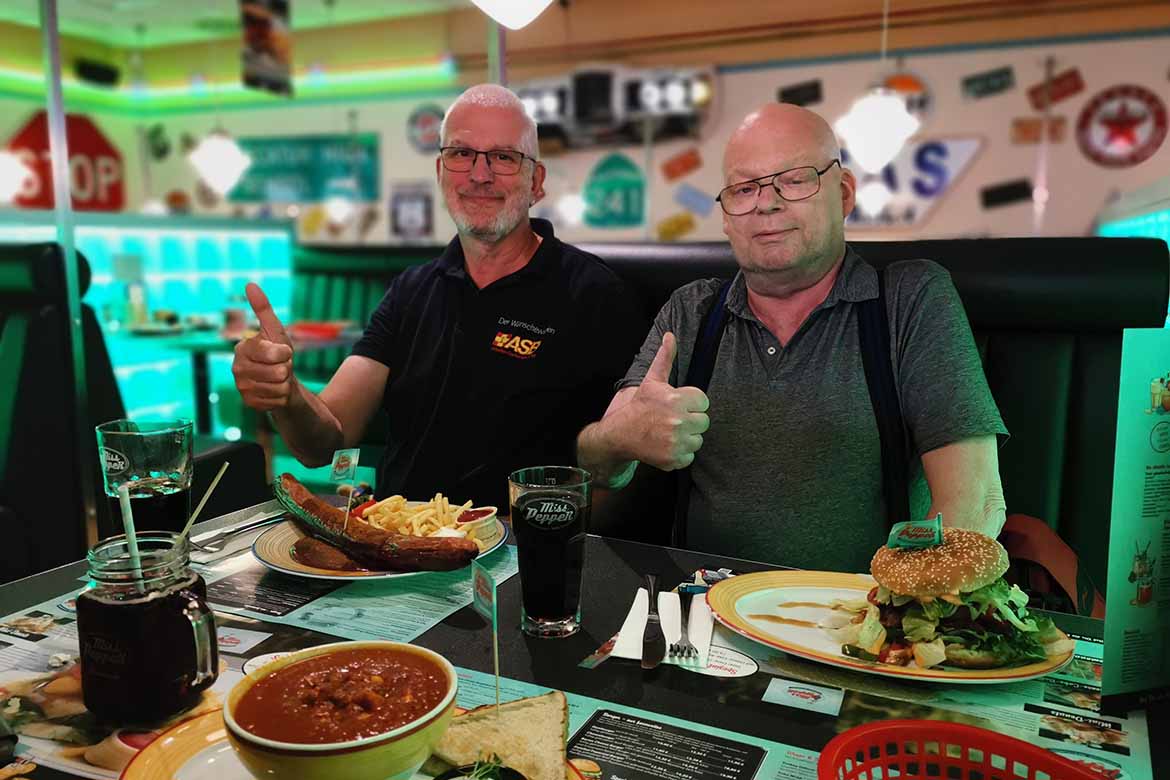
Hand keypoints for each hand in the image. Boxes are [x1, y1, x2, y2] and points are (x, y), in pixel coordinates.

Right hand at [232, 283, 294, 410]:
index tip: (283, 353)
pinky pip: (276, 401)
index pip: (275, 353)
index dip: (285, 354)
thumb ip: (263, 308)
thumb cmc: (277, 353)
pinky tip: (273, 392)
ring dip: (284, 384)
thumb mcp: (275, 330)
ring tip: (277, 379)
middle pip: (279, 372)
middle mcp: (237, 367)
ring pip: (278, 387)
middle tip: (280, 367)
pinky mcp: (249, 402)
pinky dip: (280, 397)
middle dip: (286, 369)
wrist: (279, 381)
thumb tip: (250, 284)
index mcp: (242, 348)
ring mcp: (242, 386)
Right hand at [620, 332, 709, 470]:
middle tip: (673, 420)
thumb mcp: (652, 380)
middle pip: (704, 422)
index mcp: (676, 399)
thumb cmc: (640, 406)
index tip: (678, 406)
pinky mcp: (673, 459)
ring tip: (669, 433)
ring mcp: (676, 442)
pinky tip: (666, 445)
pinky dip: (680, 453)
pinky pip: (689, 456)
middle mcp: (678, 421)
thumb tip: (670, 335)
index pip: (703, 402)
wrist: (620, 434)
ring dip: (687, 438)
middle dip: (691, 421)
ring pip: (698, 440)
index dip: (692, 404)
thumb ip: (665, 358)